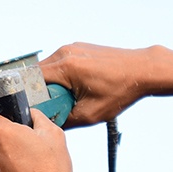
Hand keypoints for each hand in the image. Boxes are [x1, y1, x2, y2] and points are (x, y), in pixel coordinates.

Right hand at [39, 43, 154, 126]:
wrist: (143, 69)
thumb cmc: (121, 90)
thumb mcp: (90, 114)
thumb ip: (64, 120)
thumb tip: (48, 124)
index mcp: (65, 67)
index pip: (31, 81)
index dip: (29, 97)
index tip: (35, 109)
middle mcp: (65, 52)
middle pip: (37, 74)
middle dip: (41, 92)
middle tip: (54, 106)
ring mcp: (71, 47)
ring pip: (48, 68)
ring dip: (51, 84)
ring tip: (67, 97)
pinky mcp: (78, 48)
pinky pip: (60, 63)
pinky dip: (62, 76)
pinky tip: (77, 87)